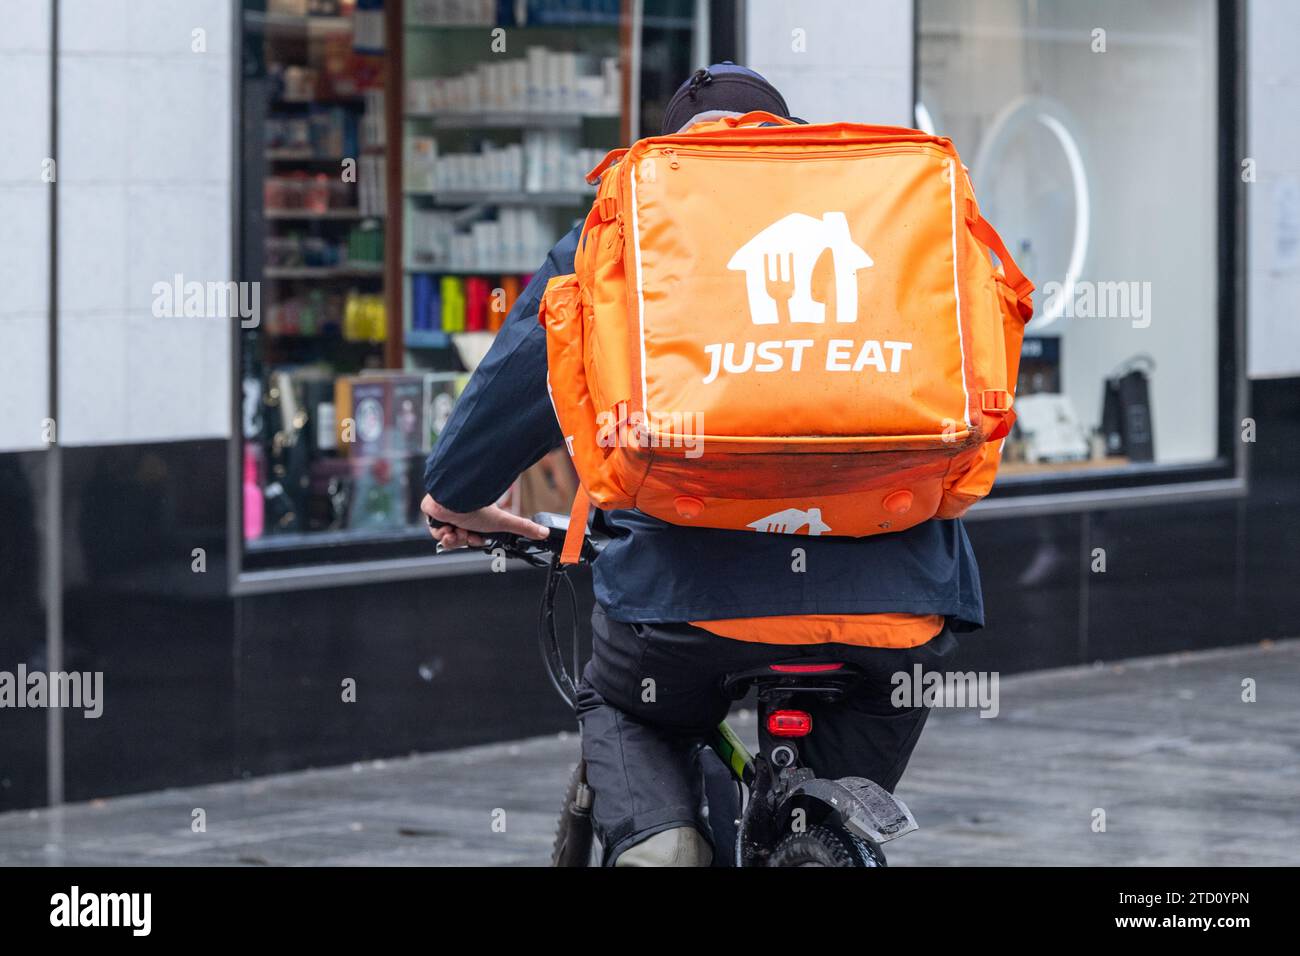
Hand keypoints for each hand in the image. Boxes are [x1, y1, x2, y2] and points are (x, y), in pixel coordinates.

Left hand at [420, 495, 549, 550]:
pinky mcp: (433, 514)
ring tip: (457, 530)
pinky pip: (436, 532)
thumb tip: (544, 532)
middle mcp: (460, 515)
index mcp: (475, 516)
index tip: (476, 539)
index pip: (473, 537)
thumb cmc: (477, 507)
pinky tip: (448, 528)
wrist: (456, 501)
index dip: (474, 541)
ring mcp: (446, 515)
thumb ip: (523, 527)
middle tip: (466, 534)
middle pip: (461, 540)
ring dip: (454, 538)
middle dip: (464, 540)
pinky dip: (442, 533)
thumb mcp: (502, 522)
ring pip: (448, 538)